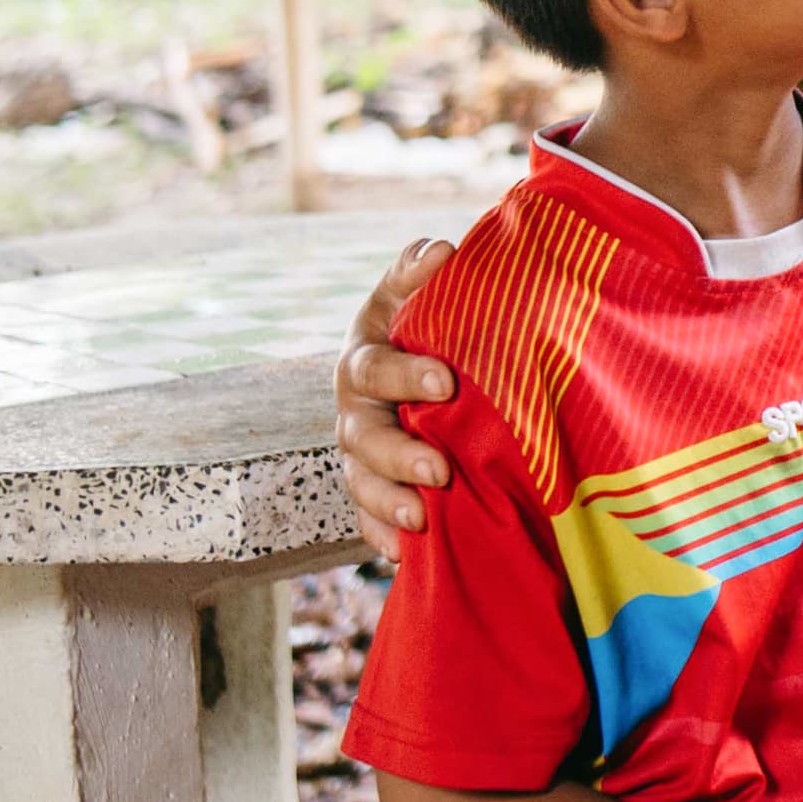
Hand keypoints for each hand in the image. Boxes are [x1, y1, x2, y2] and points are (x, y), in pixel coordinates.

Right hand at [336, 237, 457, 552]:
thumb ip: (419, 271)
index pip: (376, 367)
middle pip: (364, 437)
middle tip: (439, 471)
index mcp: (364, 358)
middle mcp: (354, 409)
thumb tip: (440, 249)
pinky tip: (403, 552)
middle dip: (399, 455)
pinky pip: (366, 519)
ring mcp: (359, 454)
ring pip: (360, 483)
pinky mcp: (370, 489)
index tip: (448, 381)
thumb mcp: (414, 295)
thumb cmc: (421, 324)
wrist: (415, 368)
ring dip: (389, 502)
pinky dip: (382, 535)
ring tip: (422, 518)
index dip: (406, 375)